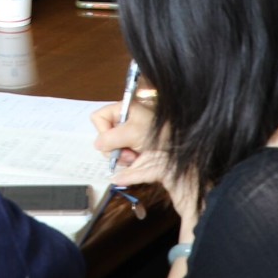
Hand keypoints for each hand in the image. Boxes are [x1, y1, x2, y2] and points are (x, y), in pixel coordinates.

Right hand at [90, 97, 199, 224]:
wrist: (180, 148)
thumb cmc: (161, 133)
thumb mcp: (133, 132)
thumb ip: (111, 138)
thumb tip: (97, 144)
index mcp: (123, 111)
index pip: (98, 118)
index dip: (102, 130)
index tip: (112, 139)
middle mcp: (124, 124)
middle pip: (104, 138)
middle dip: (114, 148)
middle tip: (127, 152)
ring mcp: (128, 139)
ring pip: (112, 152)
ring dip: (122, 157)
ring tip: (135, 157)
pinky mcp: (134, 153)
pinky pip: (120, 161)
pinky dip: (125, 165)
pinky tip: (130, 166)